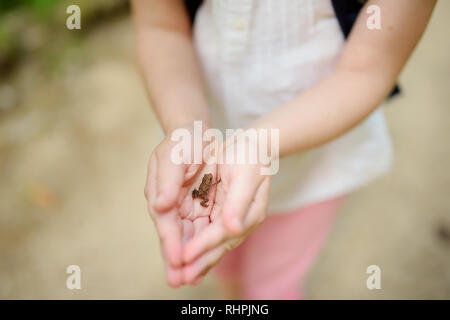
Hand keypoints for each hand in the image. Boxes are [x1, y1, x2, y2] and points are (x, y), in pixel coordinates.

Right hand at [145, 129, 218, 286]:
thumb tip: (159, 204)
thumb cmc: (184, 141)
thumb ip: (167, 179)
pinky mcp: (199, 208)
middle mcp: (170, 204)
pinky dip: (201, 245)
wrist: (197, 133)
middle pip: (173, 235)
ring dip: (189, 258)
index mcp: (161, 192)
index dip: (170, 241)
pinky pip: (200, 230)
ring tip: (191, 279)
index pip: (165, 221)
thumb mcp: (174, 154)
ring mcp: (184, 207)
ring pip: (186, 237)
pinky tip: (204, 262)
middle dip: (175, 258)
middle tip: (178, 281)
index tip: (177, 259)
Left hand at [181, 142, 270, 282]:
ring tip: (177, 275)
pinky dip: (192, 244)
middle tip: (178, 279)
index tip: (186, 257)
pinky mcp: (218, 213)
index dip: (204, 245)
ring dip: (194, 259)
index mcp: (250, 213)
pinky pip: (203, 232)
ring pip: (208, 242)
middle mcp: (239, 220)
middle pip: (216, 245)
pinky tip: (182, 256)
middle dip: (197, 262)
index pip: (223, 232)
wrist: (249, 144)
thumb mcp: (247, 175)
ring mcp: (229, 218)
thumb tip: (233, 228)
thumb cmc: (250, 155)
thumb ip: (238, 203)